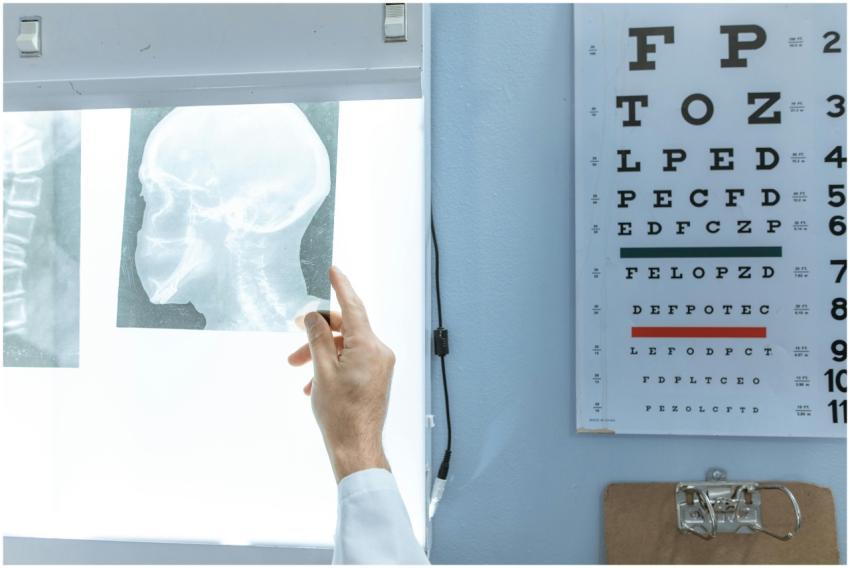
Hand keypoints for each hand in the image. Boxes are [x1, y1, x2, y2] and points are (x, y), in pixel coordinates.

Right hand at [288, 266, 394, 482]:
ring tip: (297, 368)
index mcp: (369, 345)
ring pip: (346, 347)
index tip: (333, 270)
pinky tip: (313, 385)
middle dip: (318, 331)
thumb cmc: (339, 413)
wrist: (356, 448)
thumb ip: (318, 338)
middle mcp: (379, 352)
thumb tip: (315, 316)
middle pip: (347, 328)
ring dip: (321, 353)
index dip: (341, 286)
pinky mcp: (376, 378)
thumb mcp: (321, 370)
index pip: (354, 306)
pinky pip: (352, 362)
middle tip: (294, 332)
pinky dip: (332, 366)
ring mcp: (379, 366)